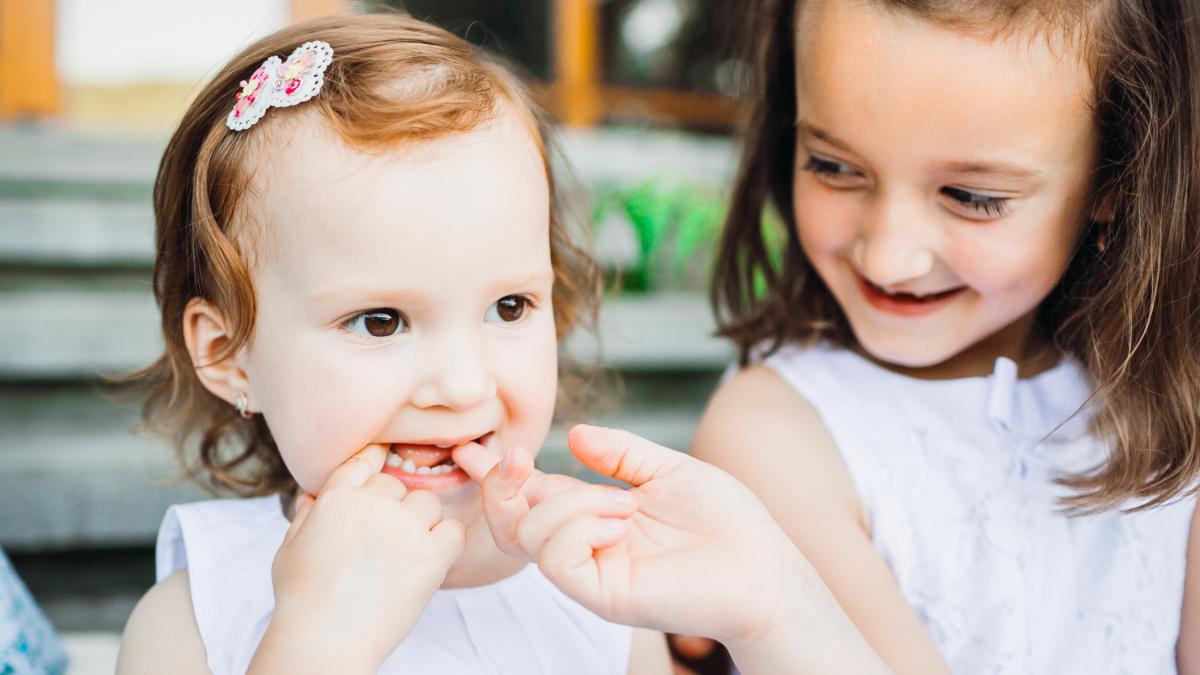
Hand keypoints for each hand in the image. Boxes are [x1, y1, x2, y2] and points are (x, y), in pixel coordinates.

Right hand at [249, 445, 465, 672]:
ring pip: (428, 503)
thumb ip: (306, 517)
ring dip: (422, 522)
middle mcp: (373, 503)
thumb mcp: (289, 549)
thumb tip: (312, 497)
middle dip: (394, 508)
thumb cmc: (302, 600)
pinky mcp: (432, 553)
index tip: (382, 476)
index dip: (376, 464)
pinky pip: (454, 530)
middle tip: (385, 542)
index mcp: (337, 497)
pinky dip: (447, 543)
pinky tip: (430, 561)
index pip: (365, 460)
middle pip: (398, 485)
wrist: (324, 640)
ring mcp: (404, 526)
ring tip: (404, 555)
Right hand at [453, 425, 810, 650]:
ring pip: (528, 535)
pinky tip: (619, 520)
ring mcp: (591, 573)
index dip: (498, 474)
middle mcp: (585, 547)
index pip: (531, 497)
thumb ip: (619, 452)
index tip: (472, 448)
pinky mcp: (604, 595)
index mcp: (595, 516)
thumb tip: (575, 433)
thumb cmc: (725, 520)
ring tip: (621, 503)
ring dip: (567, 503)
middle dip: (502, 486)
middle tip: (519, 459)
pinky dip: (578, 527)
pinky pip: (558, 559)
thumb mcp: (666, 469)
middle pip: (511, 523)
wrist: (763, 564)